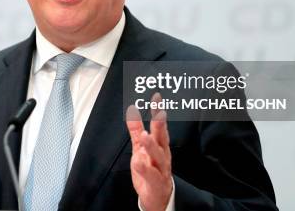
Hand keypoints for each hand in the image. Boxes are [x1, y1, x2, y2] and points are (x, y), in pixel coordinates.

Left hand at [126, 93, 172, 210]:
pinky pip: (150, 175)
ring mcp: (161, 169)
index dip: (158, 112)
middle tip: (159, 113)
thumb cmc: (151, 169)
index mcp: (160, 145)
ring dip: (152, 145)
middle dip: (161, 126)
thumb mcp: (140, 147)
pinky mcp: (155, 183)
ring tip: (145, 136)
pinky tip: (137, 162)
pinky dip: (144, 168)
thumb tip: (131, 110)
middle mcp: (163, 155)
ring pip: (158, 156)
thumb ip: (136, 129)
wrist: (159, 197)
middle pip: (162, 138)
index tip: (156, 98)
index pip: (159, 126)